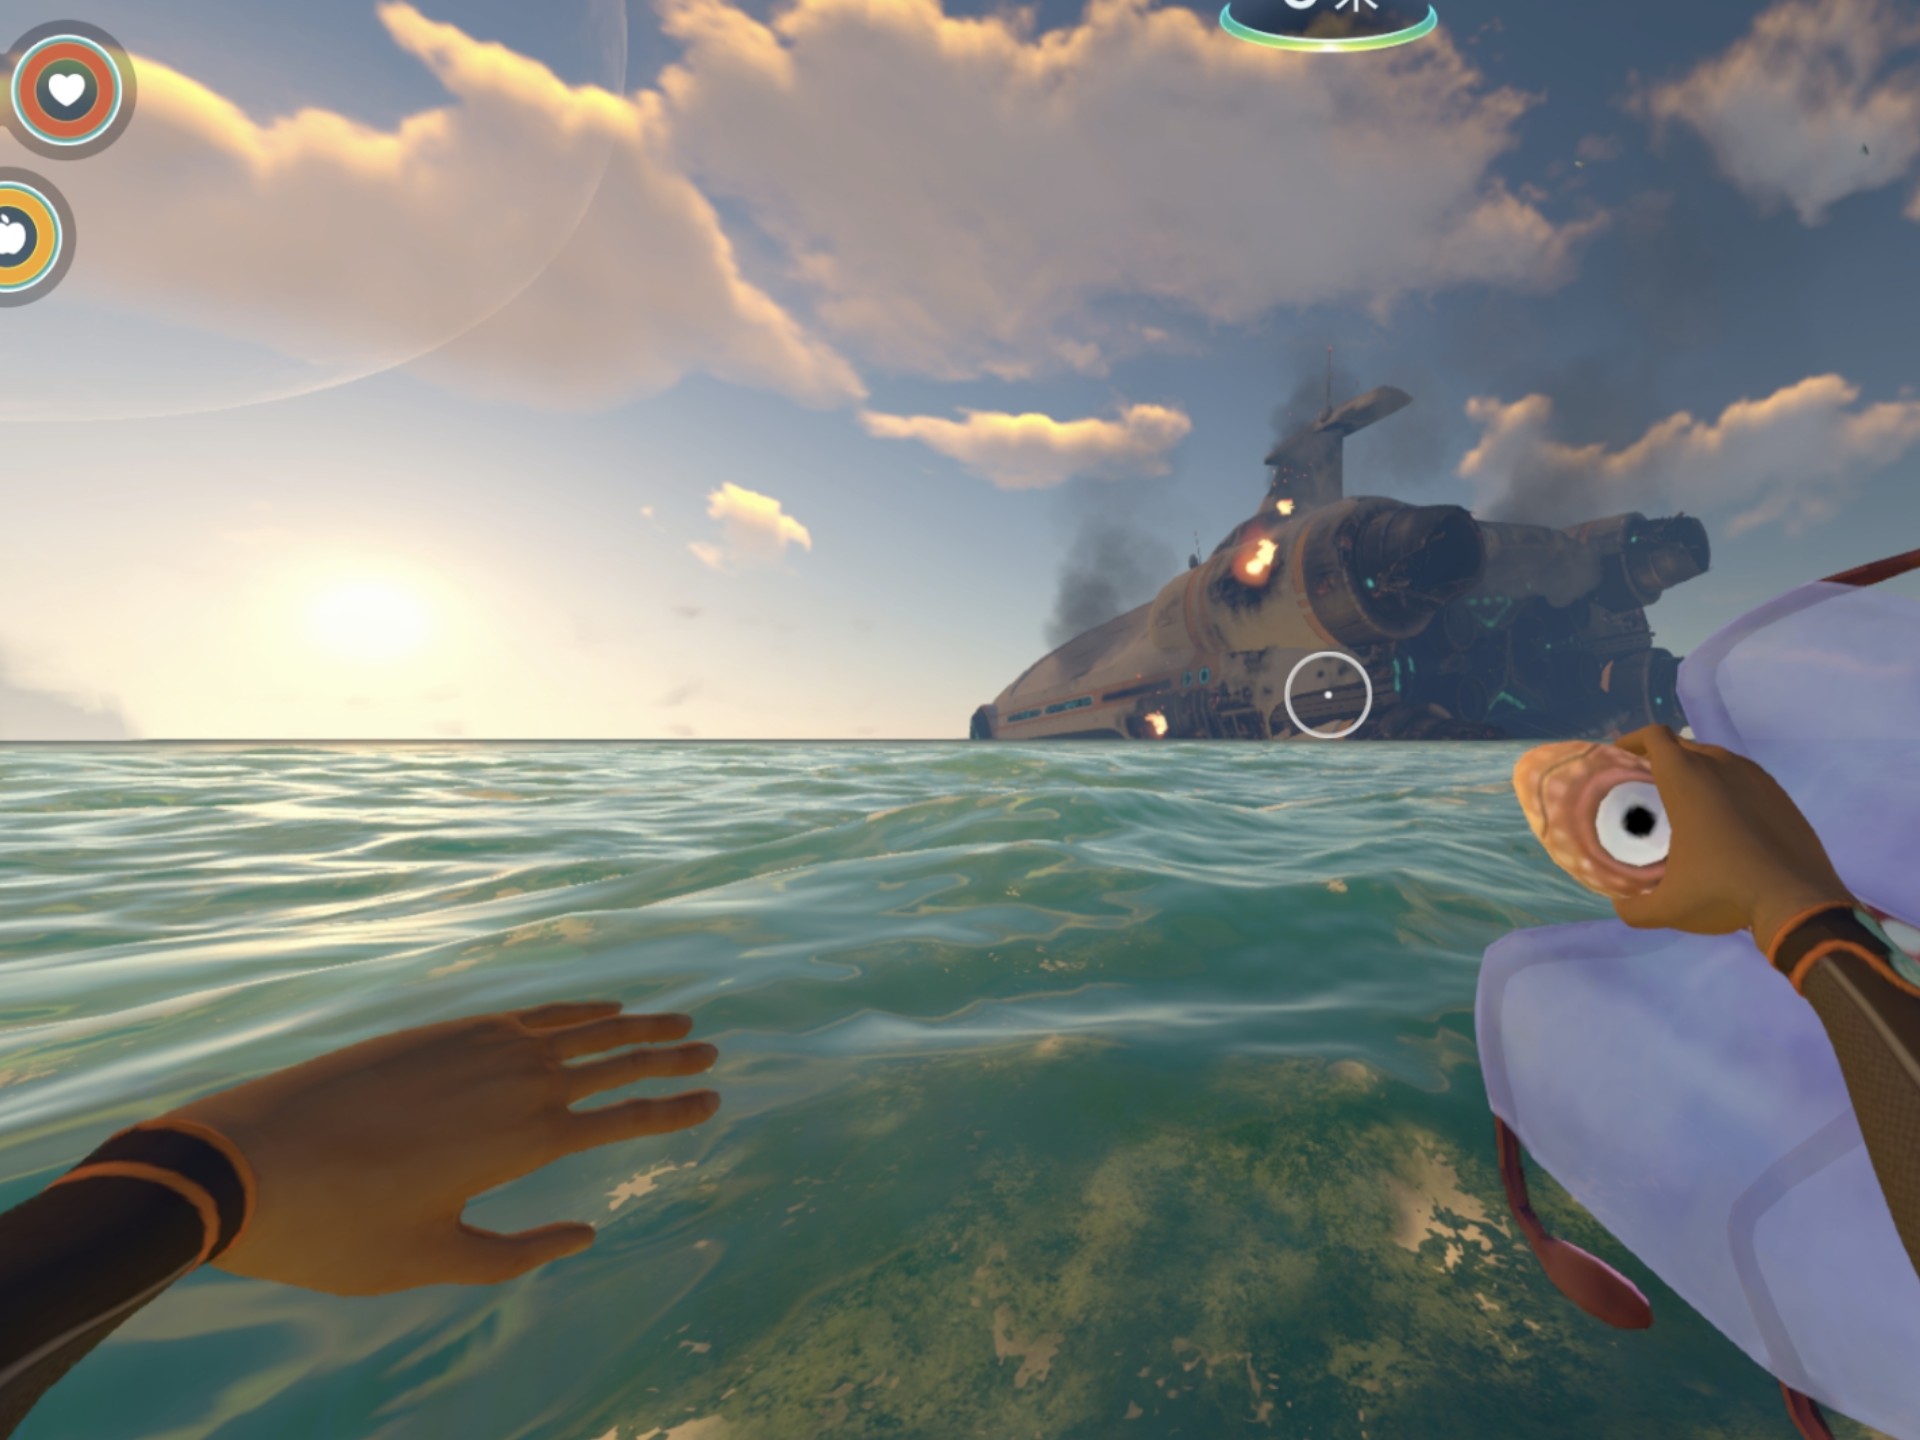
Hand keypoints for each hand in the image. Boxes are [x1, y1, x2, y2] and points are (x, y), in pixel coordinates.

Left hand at [160, 1001, 718, 1294]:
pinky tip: (589, 1010)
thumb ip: (514, 1254)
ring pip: (576, 1028)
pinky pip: (526, 1013)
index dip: (673, 1110)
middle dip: (668, 1057)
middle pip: (613, 1060)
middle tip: (713, 1050)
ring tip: (671, 1019)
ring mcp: (475, 1046)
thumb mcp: (430, 1260)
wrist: (244, 1161)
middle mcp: (515, 1081)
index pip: (622, 1118)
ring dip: (629, 1024)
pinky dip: (569, 1010)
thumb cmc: (336, 1231)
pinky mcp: (437, 1033)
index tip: (716, 1100)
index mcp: (524, 1139)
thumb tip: (584, 1236)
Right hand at [1610, 725, 1853, 946]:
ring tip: (1687, 804)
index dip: (1632, 741)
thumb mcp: (1669, 907)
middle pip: (1683, 746)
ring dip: (1696, 772)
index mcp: (1686, 780)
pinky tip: (1726, 821)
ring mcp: (1755, 777)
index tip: (1620, 759)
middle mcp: (1720, 766)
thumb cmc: (1724, 892)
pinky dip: (1727, 788)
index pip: (1654, 737)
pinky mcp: (1779, 794)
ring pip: (1716, 760)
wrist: (1797, 901)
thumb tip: (1621, 906)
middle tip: (1648, 789)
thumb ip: (1634, 908)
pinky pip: (1743, 779)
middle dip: (1661, 760)